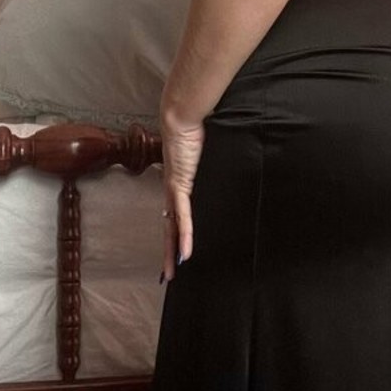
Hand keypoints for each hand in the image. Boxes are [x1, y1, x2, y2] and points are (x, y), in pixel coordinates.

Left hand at [160, 109, 204, 281]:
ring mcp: (174, 190)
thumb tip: (222, 160)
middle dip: (168, 252)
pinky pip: (182, 216)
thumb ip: (210, 162)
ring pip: (172, 227)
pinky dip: (184, 235)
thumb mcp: (205, 153)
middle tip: (168, 275)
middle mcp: (172, 190)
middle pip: (169, 227)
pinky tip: (185, 253)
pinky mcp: (179, 185)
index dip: (174, 234)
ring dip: (172, 251)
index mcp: (177, 184)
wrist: (182, 115)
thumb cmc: (194, 129)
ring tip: (172, 272)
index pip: (175, 215)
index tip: (174, 251)